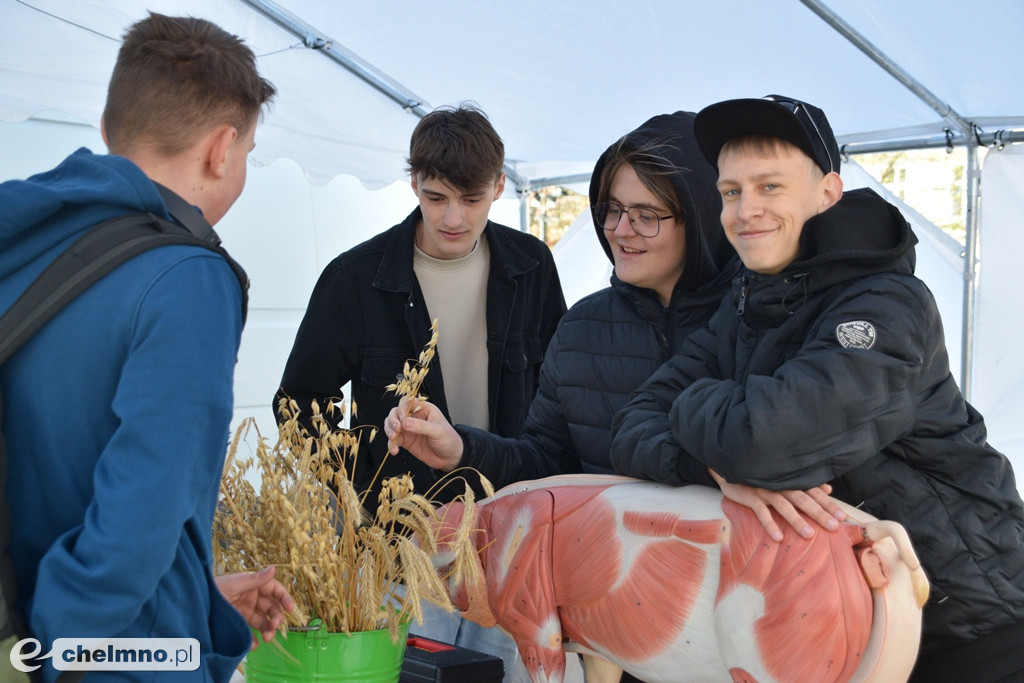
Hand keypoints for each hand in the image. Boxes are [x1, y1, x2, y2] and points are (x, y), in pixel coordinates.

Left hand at [215, 566, 294, 646]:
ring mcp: (244, 612)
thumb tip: (274, 568)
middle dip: (275, 618)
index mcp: (252, 586)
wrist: (193, 606)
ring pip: (263, 621)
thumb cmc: (213, 590)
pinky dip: (254, 639)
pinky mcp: (237, 624)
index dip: (284, 598)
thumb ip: (255, 579)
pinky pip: (250, 633)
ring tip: (266, 638)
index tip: (290, 608)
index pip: (274, 590)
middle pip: (271, 608)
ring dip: (267, 630)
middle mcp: (251, 599)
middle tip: (273, 627)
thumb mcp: (234, 584)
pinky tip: (252, 643)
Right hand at [383, 397, 463, 471]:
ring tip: (393, 439)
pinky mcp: (405, 441)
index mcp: (424, 409)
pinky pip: (393, 440)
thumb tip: (405, 422)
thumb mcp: (438, 431)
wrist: (450, 458)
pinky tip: (394, 450)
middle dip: (393, 419)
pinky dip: (391, 444)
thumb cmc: (448, 440)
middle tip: (396, 429)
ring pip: (391, 424)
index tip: (403, 419)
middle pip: (396, 412)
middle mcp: (414, 417)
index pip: (407, 402)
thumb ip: (421, 426)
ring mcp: (408, 429)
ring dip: (389, 431)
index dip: (402, 408)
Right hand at [708, 469, 846, 541]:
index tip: (842, 517)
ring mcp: (765, 490)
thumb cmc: (762, 478)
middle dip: (819, 513)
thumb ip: (806, 484)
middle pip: (803, 499)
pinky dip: (770, 524)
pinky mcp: (750, 497)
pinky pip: (761, 512)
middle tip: (833, 527)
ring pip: (784, 506)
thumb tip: (828, 489)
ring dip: (797, 520)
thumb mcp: (784, 480)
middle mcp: (781, 485)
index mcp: (791, 481)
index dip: (828, 504)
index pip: (813, 492)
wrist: (733, 469)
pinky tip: (778, 537)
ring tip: (809, 535)